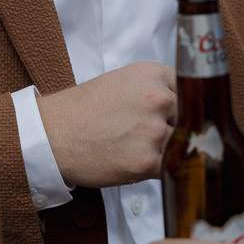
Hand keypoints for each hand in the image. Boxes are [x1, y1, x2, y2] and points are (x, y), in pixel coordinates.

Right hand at [37, 63, 176, 188]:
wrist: (53, 135)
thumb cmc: (85, 110)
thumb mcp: (124, 81)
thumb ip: (157, 89)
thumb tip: (188, 107)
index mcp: (153, 75)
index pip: (190, 90)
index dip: (181, 105)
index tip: (172, 114)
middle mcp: (158, 99)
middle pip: (187, 118)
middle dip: (171, 128)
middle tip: (142, 133)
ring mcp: (154, 131)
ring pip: (178, 144)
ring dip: (162, 149)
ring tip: (131, 146)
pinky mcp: (148, 161)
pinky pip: (167, 167)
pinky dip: (152, 168)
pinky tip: (129, 159)